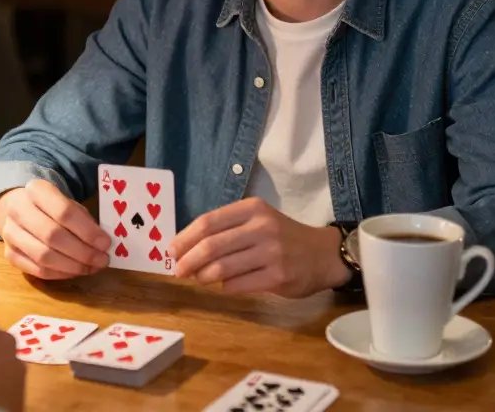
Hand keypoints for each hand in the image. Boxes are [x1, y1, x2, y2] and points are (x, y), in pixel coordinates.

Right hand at [0, 179, 110, 279]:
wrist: (19, 209)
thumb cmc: (51, 207)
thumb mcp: (69, 203)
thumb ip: (84, 220)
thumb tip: (102, 245)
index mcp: (36, 190)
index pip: (64, 212)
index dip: (87, 231)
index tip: (106, 243)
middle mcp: (18, 210)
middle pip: (53, 236)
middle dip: (82, 252)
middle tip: (101, 260)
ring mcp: (10, 233)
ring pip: (43, 256)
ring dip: (72, 266)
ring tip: (91, 268)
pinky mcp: (10, 254)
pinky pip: (37, 270)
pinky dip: (60, 274)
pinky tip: (75, 272)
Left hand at [169, 198, 348, 297]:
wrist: (323, 254)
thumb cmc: (282, 237)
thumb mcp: (257, 220)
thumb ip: (227, 230)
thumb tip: (185, 248)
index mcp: (252, 208)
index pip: (208, 222)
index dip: (184, 238)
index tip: (171, 251)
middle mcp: (262, 227)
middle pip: (211, 245)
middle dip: (188, 260)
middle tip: (178, 271)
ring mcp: (271, 252)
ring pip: (222, 268)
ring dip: (203, 276)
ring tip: (199, 279)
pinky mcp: (278, 276)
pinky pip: (238, 285)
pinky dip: (225, 287)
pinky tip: (224, 285)